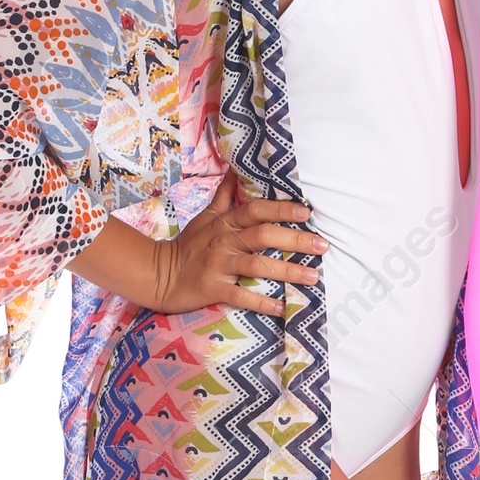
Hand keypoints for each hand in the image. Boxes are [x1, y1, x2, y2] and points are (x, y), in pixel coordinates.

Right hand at [150, 169, 326, 318]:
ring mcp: (218, 265)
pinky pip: (241, 295)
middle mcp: (224, 241)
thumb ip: (223, 197)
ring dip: (287, 271)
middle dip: (295, 239)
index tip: (306, 213)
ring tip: (312, 277)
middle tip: (322, 245)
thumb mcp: (204, 218)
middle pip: (263, 235)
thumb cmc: (187, 246)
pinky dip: (262, 302)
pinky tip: (283, 307)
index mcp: (225, 223)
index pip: (256, 210)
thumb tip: (233, 171)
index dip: (281, 209)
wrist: (158, 275)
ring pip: (257, 264)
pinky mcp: (213, 288)